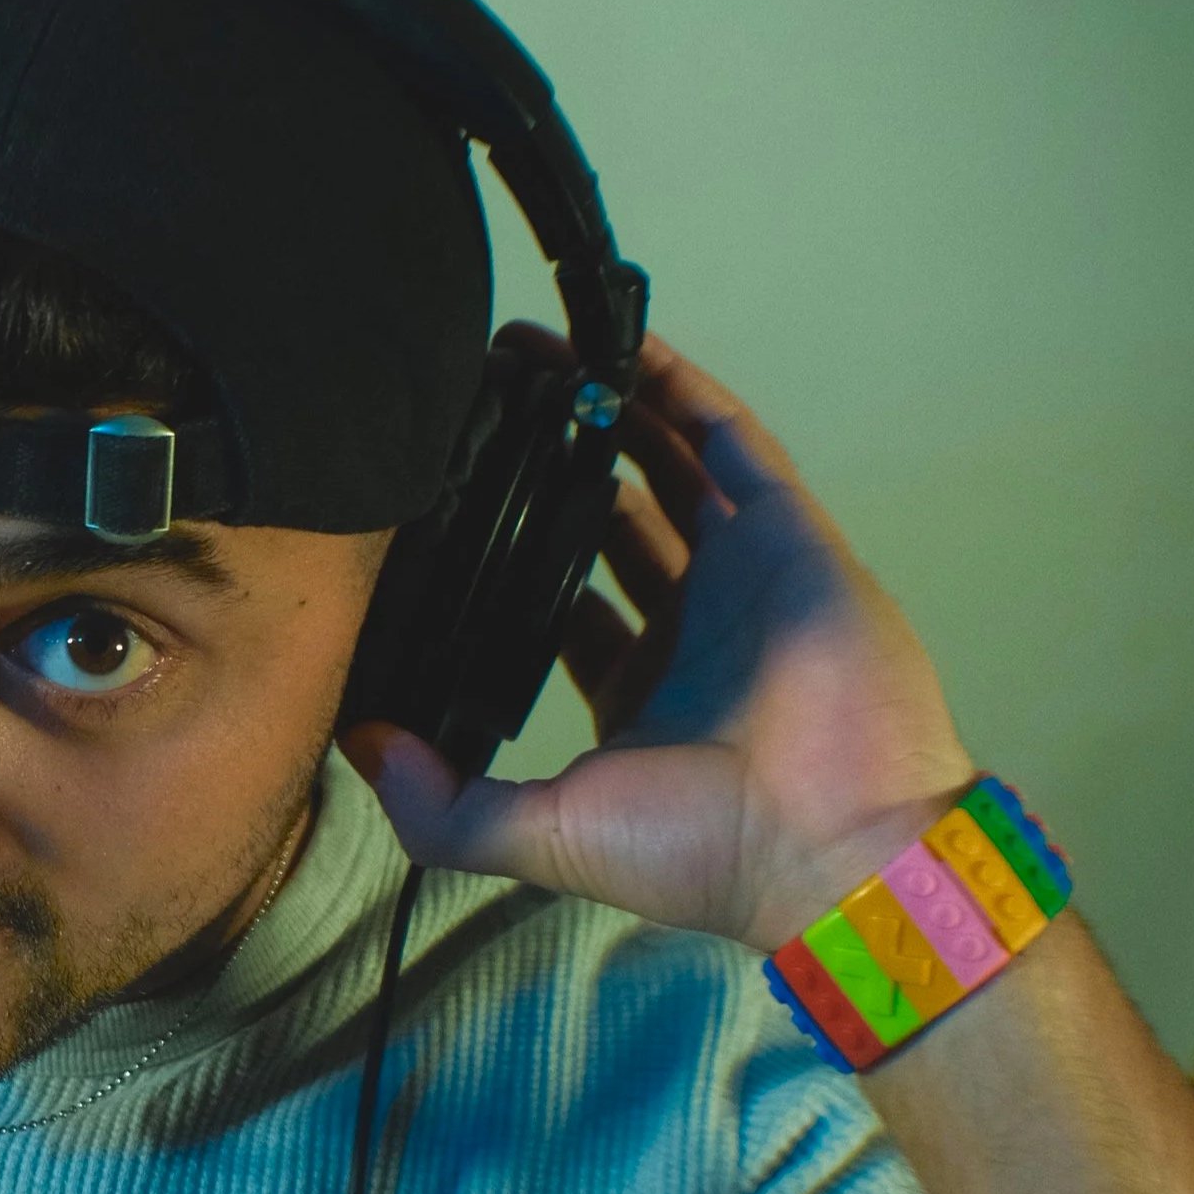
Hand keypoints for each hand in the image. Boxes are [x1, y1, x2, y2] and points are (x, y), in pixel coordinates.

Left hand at [342, 328, 978, 951]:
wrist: (833, 840)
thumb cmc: (697, 846)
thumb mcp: (542, 836)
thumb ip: (445, 806)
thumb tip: (360, 745)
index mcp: (634, 694)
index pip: (561, 606)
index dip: (509, 555)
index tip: (448, 506)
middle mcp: (688, 628)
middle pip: (610, 522)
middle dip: (551, 469)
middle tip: (486, 410)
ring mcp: (743, 575)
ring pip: (667, 468)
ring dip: (606, 413)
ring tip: (534, 355)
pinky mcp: (788, 534)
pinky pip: (730, 442)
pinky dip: (680, 392)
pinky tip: (618, 347)